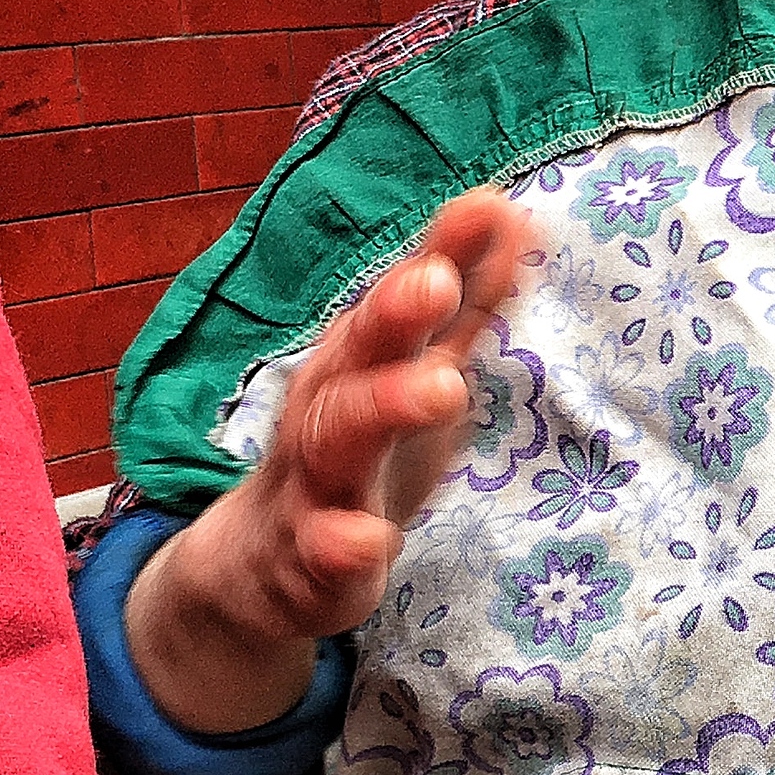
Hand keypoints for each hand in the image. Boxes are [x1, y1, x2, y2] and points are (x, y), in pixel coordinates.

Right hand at [126, 188, 534, 732]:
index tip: (480, 210)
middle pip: (358, 356)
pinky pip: (323, 550)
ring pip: (335, 441)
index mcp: (359, 362)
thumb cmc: (358, 445)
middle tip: (439, 283)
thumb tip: (510, 212)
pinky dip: (345, 544)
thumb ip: (464, 301)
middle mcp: (329, 410)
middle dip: (395, 317)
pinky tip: (374, 540)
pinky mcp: (310, 560)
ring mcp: (315, 484)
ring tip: (444, 388)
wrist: (263, 564)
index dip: (434, 258)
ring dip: (383, 407)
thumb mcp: (414, 369)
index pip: (397, 303)